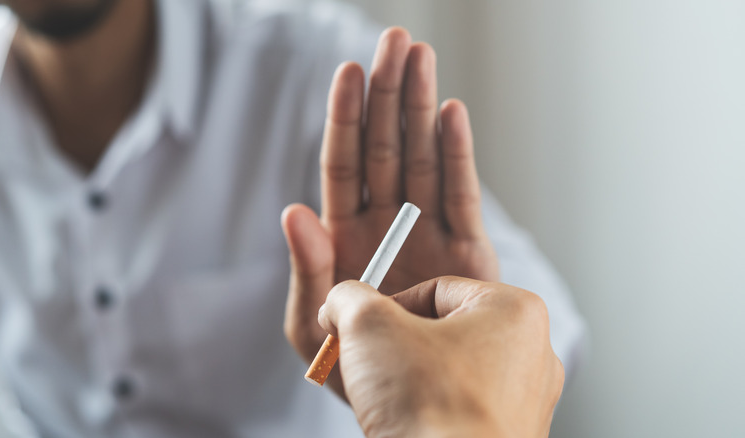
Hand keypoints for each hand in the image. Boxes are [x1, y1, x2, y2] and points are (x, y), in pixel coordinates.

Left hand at [282, 27, 498, 397]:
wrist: (407, 405)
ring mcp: (426, 233)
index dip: (345, 117)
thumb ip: (304, 268)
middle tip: (394, 41)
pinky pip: (459, 195)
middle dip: (388, 94)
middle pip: (386, 147)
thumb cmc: (348, 367)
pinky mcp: (464, 253)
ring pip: (424, 158)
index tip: (348, 71)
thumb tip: (295, 210)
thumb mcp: (309, 323)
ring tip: (420, 58)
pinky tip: (451, 112)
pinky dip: (457, 155)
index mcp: (345, 234)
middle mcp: (387, 223)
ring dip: (422, 107)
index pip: (344, 162)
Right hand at [318, 277, 564, 437]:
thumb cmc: (429, 405)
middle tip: (369, 362)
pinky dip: (432, 413)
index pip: (435, 289)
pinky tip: (409, 424)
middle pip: (445, 331)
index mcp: (515, 310)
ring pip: (453, 372)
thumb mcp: (369, 327)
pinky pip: (462, 411)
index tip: (361, 328)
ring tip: (389, 398)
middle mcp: (534, 354)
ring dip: (413, 379)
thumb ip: (350, 298)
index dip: (386, 307)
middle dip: (399, 345)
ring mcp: (527, 402)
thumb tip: (341, 301)